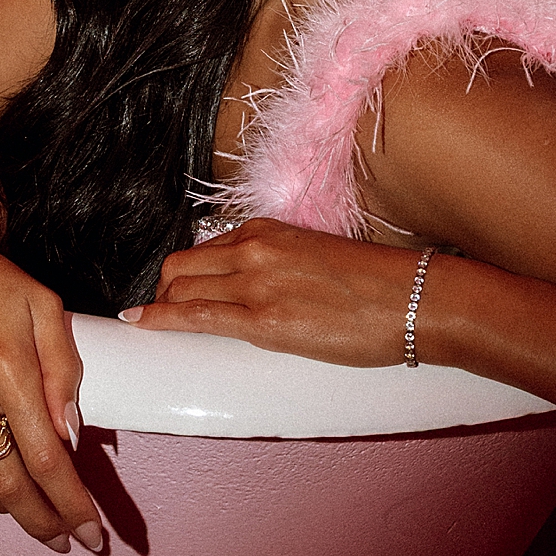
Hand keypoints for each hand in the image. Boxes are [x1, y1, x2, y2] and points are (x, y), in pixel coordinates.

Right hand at [0, 202, 102, 553]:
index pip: (48, 461)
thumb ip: (64, 370)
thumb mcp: (43, 305)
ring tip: (32, 511)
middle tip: (66, 539)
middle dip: (44, 523)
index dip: (73, 505)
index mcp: (9, 369)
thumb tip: (71, 434)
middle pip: (10, 486)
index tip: (92, 535)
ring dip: (7, 508)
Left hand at [121, 217, 432, 365]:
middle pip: (180, 267)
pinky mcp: (264, 320)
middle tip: (162, 315)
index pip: (204, 249)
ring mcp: (256, 282)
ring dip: (161, 308)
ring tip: (154, 326)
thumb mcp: (316, 257)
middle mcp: (254, 247)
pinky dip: (159, 319)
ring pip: (180, 289)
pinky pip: (193, 316)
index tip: (173, 290)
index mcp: (268, 229)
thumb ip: (280, 263)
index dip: (182, 275)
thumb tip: (257, 286)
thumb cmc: (378, 285)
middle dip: (163, 292)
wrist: (414, 299)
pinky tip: (140, 324)